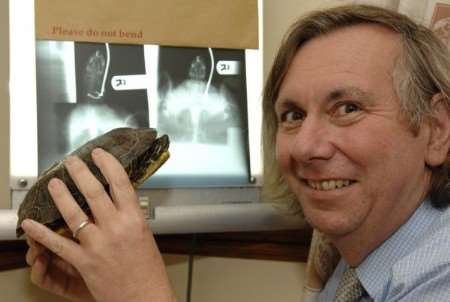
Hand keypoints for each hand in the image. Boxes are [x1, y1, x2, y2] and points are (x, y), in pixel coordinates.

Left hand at [22, 148, 175, 301]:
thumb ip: (129, 217)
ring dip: (60, 195)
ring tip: (53, 183)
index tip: (99, 154)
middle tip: (71, 161)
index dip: (108, 164)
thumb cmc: (148, 270)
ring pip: (74, 213)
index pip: (121, 183)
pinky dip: (42, 233)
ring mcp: (99, 244)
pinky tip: (31, 223)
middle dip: (80, 172)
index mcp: (135, 219)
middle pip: (94, 192)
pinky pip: (58, 243)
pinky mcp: (84, 261)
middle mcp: (116, 228)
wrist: (145, 297)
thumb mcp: (144, 235)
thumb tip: (117, 202)